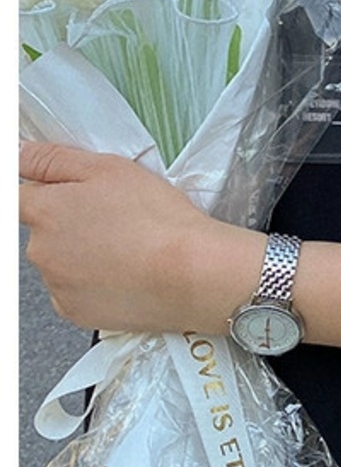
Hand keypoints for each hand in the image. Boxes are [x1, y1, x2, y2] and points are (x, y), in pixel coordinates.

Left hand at [18, 141, 255, 334]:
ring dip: (84, 256)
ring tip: (131, 250)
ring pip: (62, 263)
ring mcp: (57, 285)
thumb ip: (54, 159)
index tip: (80, 199)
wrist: (194, 274)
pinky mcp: (77, 312)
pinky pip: (76, 293)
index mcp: (43, 210)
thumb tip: (19, 154)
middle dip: (72, 225)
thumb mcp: (110, 169)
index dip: (51, 193)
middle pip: (45, 231)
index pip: (20, 196)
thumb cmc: (160, 221)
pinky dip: (95, 285)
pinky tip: (127, 275)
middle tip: (120, 222)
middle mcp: (40, 250)